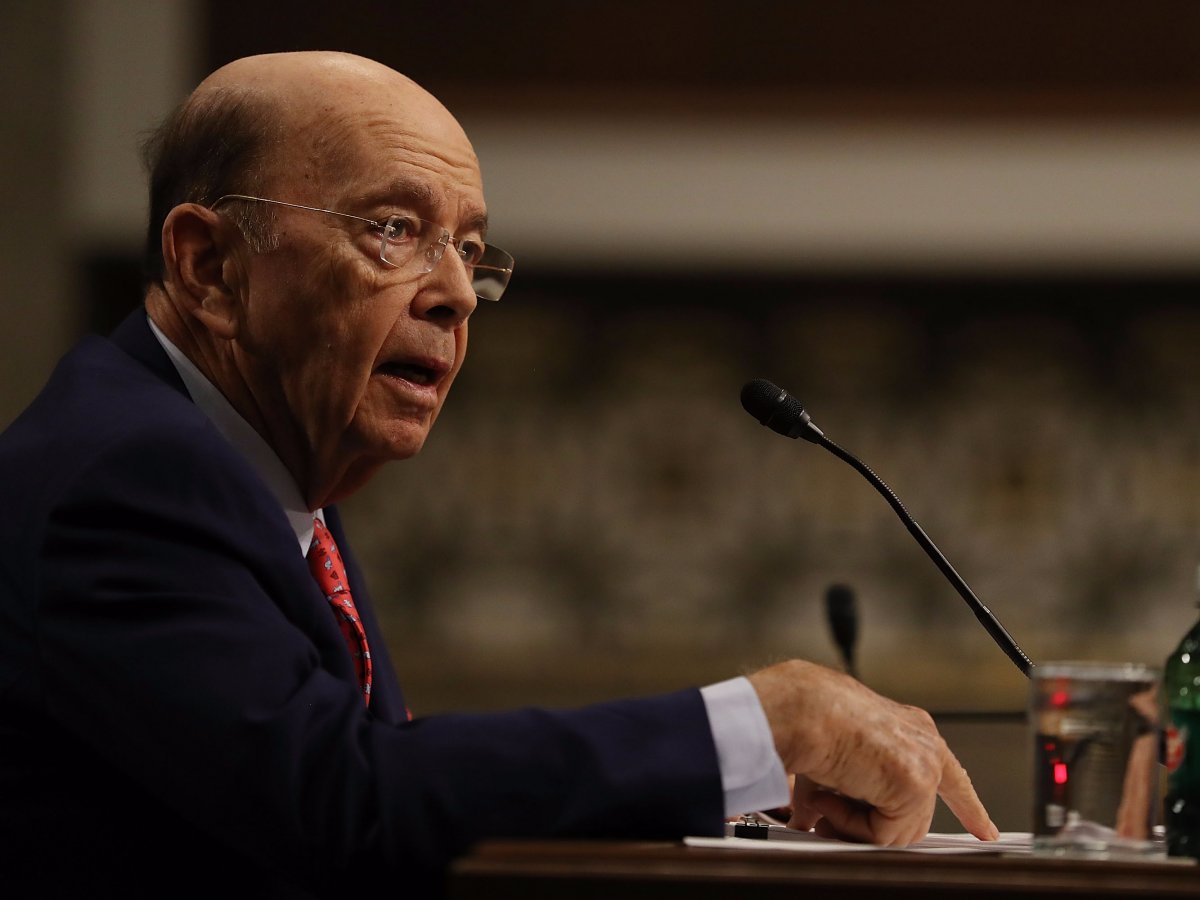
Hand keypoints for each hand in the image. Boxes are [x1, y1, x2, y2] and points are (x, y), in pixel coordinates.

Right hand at [748, 660, 997, 845]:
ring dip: (854, 826)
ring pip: (900, 830)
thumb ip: (840, 793)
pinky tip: (829, 800)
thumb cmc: (808, 718)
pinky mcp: (913, 784)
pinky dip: (849, 825)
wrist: (801, 710)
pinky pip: (883, 833)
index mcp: (910, 728)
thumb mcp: (836, 757)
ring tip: (822, 805)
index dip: (968, 807)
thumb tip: (815, 818)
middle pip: (917, 814)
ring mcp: (923, 764)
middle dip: (871, 827)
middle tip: (827, 821)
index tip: (984, 831)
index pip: (951, 776)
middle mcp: (923, 743)